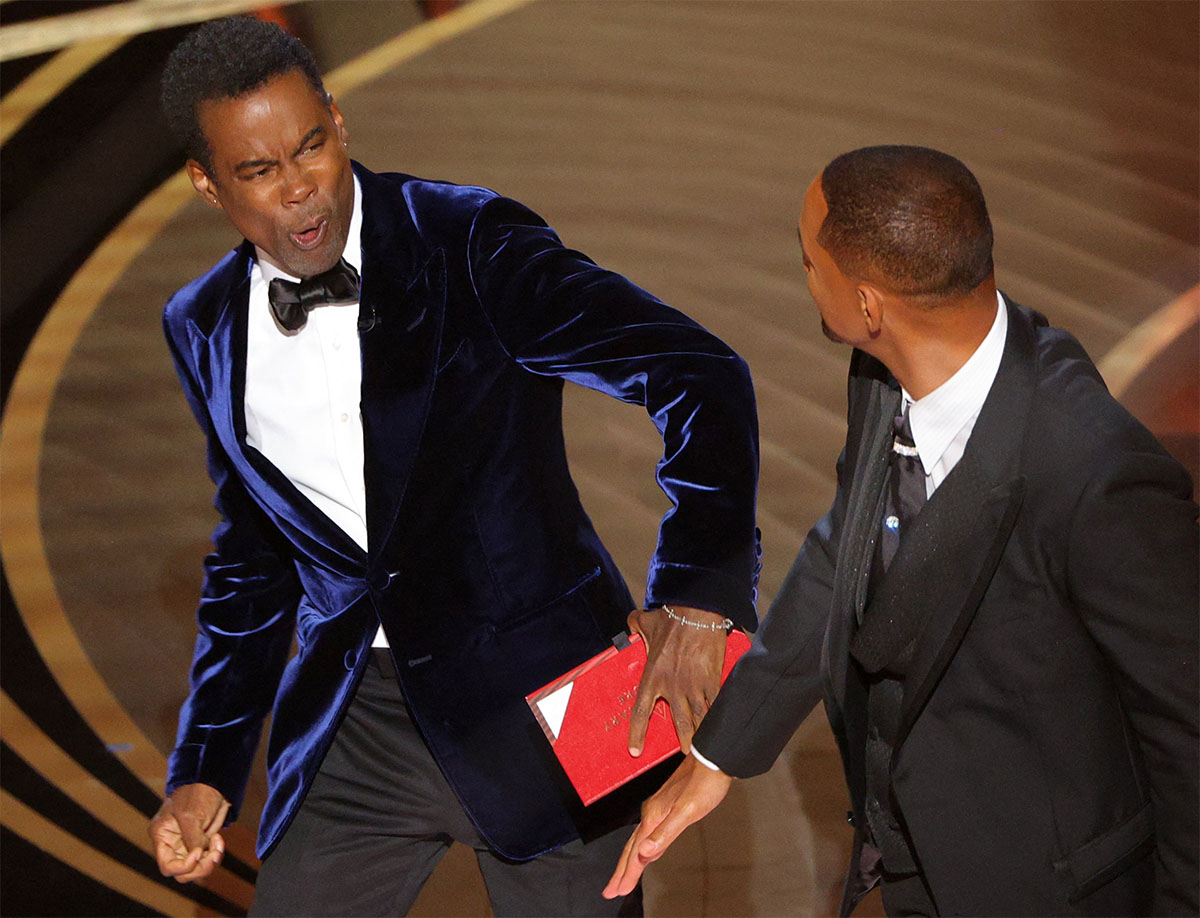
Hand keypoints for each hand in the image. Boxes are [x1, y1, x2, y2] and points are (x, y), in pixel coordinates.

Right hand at [148, 783, 229, 882]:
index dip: (183, 867)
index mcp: (162, 836)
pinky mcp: (201, 842)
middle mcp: (173, 844)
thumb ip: (191, 838)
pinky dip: (215, 853)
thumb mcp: (190, 815)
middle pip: (182, 873)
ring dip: (210, 861)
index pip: (167, 866)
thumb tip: (197, 856)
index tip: (198, 853)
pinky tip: (219, 841)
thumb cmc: (197, 793)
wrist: (213, 781)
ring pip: (197, 868)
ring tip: (218, 844)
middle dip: (200, 867)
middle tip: (214, 854)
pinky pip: (207, 858)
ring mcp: (187, 844)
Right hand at [603, 754, 732, 898]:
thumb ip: (665, 833)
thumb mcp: (688, 811)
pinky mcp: (666, 807)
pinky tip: (646, 850)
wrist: (713, 759)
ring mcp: (658, 809)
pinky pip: (648, 833)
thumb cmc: (705, 784)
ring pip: (638, 841)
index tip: (615, 892)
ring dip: (630, 860)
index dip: (627, 874)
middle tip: (610, 891)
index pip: (635, 853)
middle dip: (621, 871)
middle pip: (632, 848)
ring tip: (623, 877)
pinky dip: (642, 847)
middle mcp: (652, 813)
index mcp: (654, 816)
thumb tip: (644, 853)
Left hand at [627, 605, 726, 755]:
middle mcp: (673, 687)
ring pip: (699, 719)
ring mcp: (694, 686)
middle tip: (684, 752)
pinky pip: (715, 705)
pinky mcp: (712, 680)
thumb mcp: (646, 621)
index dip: (637, 734)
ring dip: (701, 735)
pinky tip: (720, 726)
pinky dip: (717, 717)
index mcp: (652, 677)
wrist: (698, 612)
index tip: (635, 751)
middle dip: (683, 741)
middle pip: (678, 723)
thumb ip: (635, 624)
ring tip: (703, 748)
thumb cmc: (672, 618)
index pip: (641, 712)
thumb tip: (629, 623)